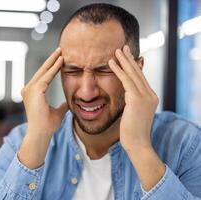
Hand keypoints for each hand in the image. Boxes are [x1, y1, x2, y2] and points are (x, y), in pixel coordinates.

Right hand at [18, 47, 67, 168]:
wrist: (41, 134)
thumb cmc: (47, 126)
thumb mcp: (57, 113)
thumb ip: (62, 106)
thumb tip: (68, 103)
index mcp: (33, 93)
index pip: (44, 76)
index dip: (52, 67)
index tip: (60, 59)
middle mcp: (29, 89)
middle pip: (42, 71)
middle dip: (51, 60)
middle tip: (60, 49)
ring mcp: (30, 90)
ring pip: (43, 71)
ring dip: (53, 61)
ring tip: (61, 51)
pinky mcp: (34, 91)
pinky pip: (46, 77)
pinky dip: (53, 69)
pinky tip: (60, 61)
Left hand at [108, 45, 164, 190]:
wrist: (137, 144)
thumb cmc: (132, 132)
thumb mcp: (133, 114)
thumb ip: (133, 103)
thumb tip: (127, 97)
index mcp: (150, 98)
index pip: (140, 78)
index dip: (134, 66)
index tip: (128, 57)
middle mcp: (150, 95)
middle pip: (138, 72)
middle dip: (129, 59)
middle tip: (123, 47)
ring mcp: (145, 96)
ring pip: (132, 73)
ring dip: (124, 60)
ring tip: (116, 50)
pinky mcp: (137, 99)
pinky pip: (125, 80)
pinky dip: (118, 70)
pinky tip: (111, 62)